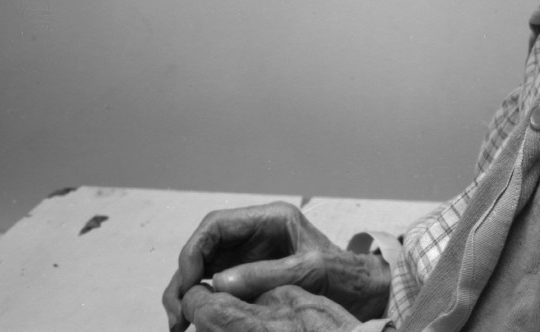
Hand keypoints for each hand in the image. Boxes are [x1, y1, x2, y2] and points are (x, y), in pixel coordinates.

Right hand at [162, 202, 389, 331]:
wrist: (363, 291)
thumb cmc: (343, 274)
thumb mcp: (309, 271)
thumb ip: (266, 274)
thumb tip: (217, 284)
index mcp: (271, 219)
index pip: (217, 225)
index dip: (194, 251)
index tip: (187, 283)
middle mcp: (255, 234)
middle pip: (203, 248)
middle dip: (184, 278)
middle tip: (176, 313)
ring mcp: (250, 256)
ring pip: (203, 269)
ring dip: (186, 294)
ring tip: (177, 325)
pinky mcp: (249, 278)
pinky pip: (215, 287)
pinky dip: (201, 303)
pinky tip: (192, 325)